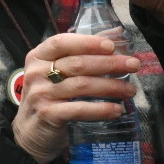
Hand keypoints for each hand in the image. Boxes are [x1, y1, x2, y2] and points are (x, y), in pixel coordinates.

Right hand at [11, 32, 139, 163]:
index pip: (61, 42)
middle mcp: (36, 73)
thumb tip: (115, 33)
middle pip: (77, 64)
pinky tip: (117, 109)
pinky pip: (78, 109)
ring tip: (130, 90)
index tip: (112, 46)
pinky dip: (100, 109)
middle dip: (109, 63)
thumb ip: (81, 52)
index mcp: (38, 57)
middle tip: (133, 65)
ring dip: (110, 86)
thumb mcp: (57, 72)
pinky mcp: (48, 114)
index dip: (87, 42)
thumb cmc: (50, 96)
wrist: (30, 131)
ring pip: (81, 85)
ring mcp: (41, 94)